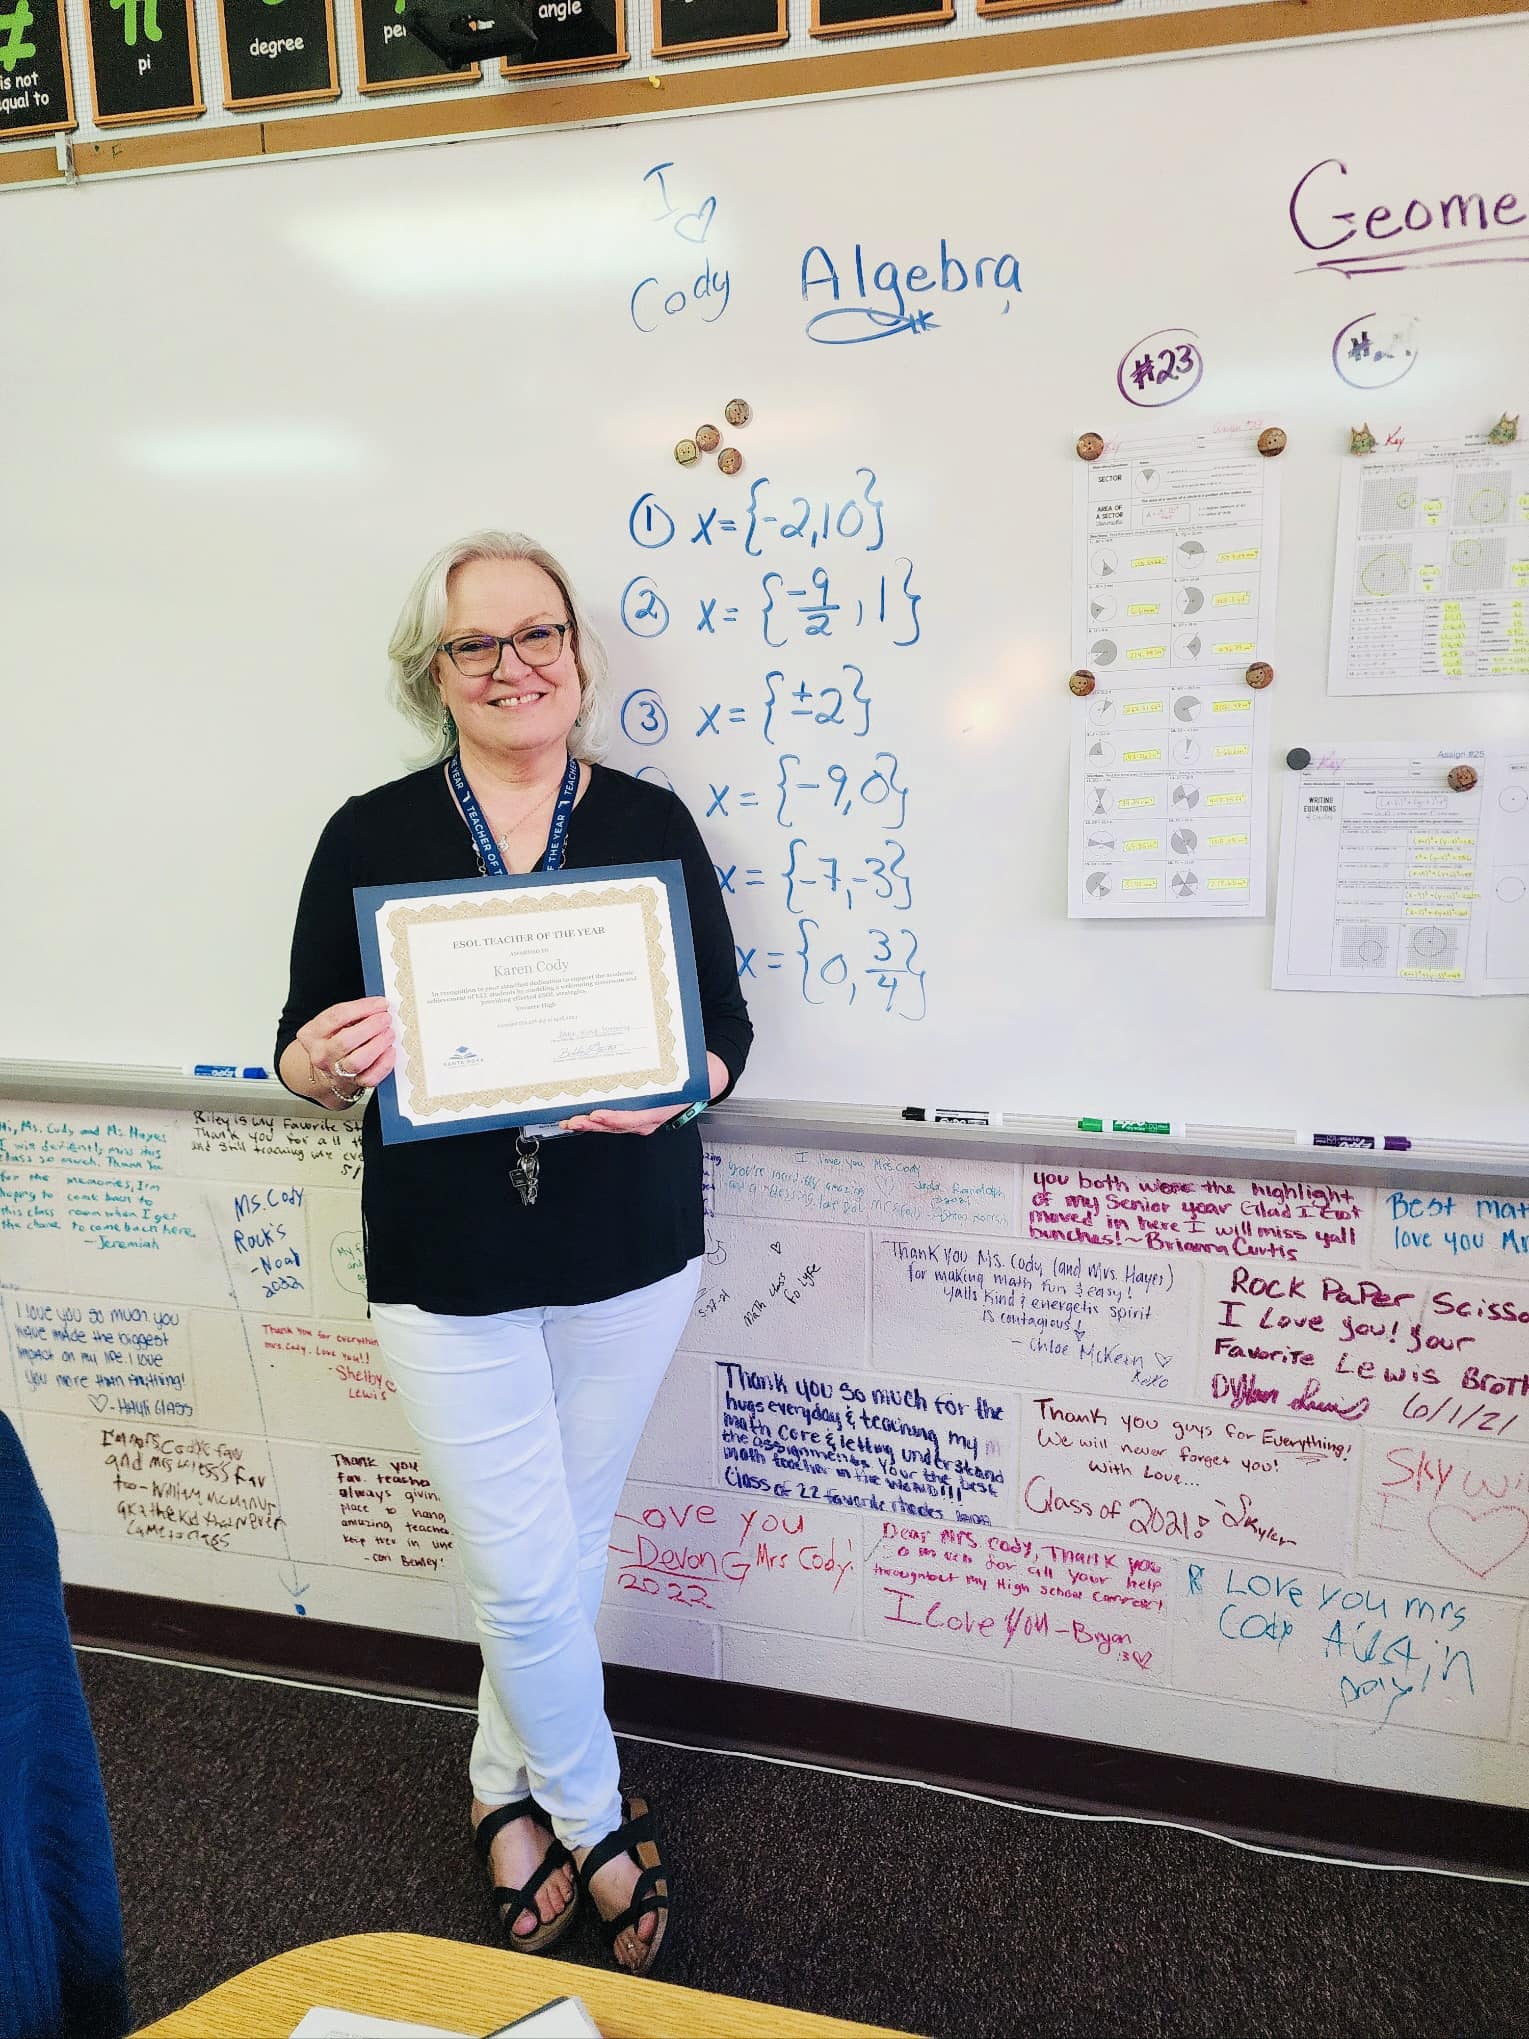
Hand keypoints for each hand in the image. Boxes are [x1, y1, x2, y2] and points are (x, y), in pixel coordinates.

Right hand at [295, 995, 394, 1099]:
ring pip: (357, 1061)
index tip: (380, 1003)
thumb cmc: (334, 1040)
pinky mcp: (353, 1084)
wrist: (329, 1070)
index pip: (336, 1017)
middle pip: (345, 1041)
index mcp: (312, 1034)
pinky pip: (370, 1077)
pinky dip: (384, 1063)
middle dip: (371, 1027)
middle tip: (386, 1018)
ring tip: (389, 1033)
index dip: (362, 1008)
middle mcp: (321, 1054)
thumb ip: (353, 1013)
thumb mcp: (334, 1023)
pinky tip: (390, 1051)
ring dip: (378, 1045)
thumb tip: (379, 1006)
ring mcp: (335, 1072)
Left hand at [559, 1052, 728, 1136]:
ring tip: (569, 1121)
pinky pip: (613, 1121)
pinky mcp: (634, 1116)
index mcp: (662, 1108)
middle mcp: (650, 1118)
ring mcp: (641, 1119)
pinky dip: (596, 1120)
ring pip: (612, 1125)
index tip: (598, 1114)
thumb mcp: (684, 1066)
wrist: (703, 1079)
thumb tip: (657, 1038)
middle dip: (594, 1124)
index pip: (636, 1117)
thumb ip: (667, 1061)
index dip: (615, 1117)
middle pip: (618, 1124)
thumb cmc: (691, 1074)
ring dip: (590, 1124)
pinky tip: (581, 1117)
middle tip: (573, 1120)